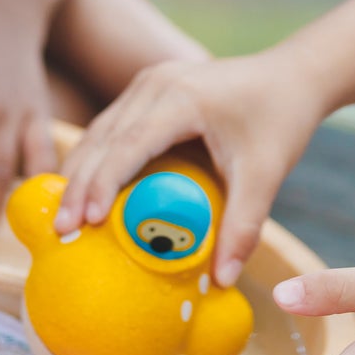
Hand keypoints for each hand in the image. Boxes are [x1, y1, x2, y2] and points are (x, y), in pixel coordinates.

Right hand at [55, 50, 329, 286]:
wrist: (295, 74)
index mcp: (181, 96)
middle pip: (103, 137)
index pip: (128, 143)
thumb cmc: (282, 118)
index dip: (103, 183)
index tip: (85, 222)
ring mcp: (150, 83)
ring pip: (100, 130)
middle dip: (78, 185)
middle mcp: (156, 83)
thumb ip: (244, 224)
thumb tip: (224, 279)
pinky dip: (96, 159)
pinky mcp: (150, 90)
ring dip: (79, 173)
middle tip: (59, 232)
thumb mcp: (267, 172)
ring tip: (62, 219)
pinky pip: (112, 126)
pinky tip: (85, 194)